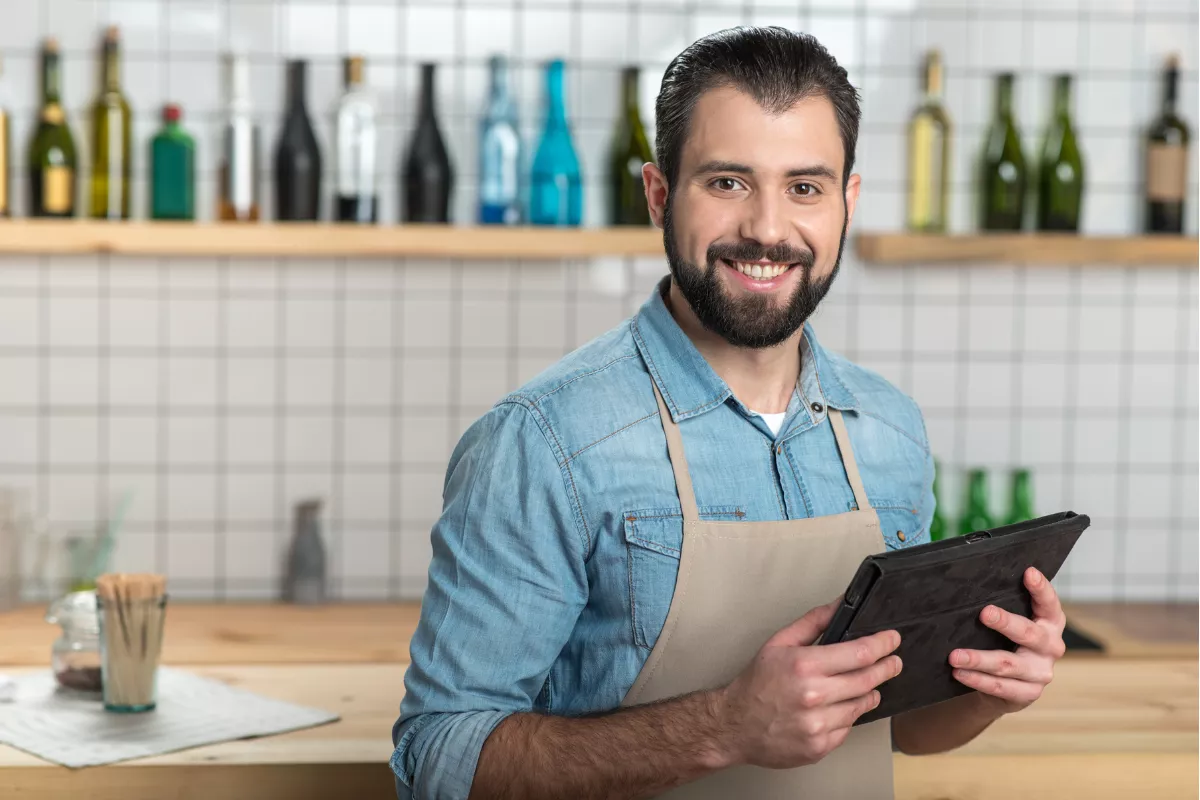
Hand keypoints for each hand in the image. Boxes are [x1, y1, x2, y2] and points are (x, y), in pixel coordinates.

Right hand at [712, 597, 902, 769]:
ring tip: (868, 685)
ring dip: (869, 693)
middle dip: (886, 668)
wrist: (735, 725)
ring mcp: (818, 725)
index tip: (892, 639)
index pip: (860, 653)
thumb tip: (841, 604)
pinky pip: (848, 727)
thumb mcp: (779, 642)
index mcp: (805, 665)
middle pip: (868, 680)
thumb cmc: (757, 682)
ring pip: (861, 705)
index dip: (883, 645)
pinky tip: (839, 707)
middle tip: (894, 662)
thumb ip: (814, 622)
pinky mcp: (820, 747)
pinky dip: (848, 715)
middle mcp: (814, 696)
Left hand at [949, 567, 1066, 714]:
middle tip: (984, 613)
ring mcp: (1041, 672)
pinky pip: (1000, 687)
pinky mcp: (1028, 693)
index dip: (1041, 588)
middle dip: (1006, 623)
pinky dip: (977, 680)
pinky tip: (960, 673)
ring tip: (955, 656)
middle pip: (1030, 634)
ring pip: (1008, 664)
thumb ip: (1004, 606)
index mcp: (1050, 623)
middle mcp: (1051, 647)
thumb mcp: (1012, 623)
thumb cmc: (1008, 642)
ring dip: (979, 659)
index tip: (1028, 572)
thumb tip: (973, 585)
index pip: (1050, 603)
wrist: (1011, 685)